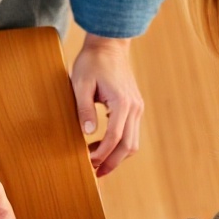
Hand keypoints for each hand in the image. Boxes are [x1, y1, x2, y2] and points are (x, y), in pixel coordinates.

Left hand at [73, 34, 143, 176]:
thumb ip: (84, 108)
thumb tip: (87, 133)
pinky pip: (130, 132)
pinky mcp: (134, 106)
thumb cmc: (92, 62)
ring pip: (132, 141)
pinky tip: (99, 146)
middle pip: (129, 145)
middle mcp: (135, 108)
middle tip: (95, 173)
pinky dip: (118, 144)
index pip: (115, 137)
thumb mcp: (81, 83)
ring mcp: (137, 107)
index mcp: (122, 102)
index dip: (102, 154)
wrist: (109, 45)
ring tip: (95, 163)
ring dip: (116, 155)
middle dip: (112, 163)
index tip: (88, 163)